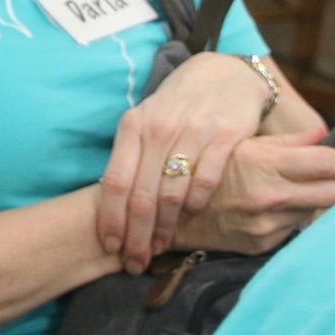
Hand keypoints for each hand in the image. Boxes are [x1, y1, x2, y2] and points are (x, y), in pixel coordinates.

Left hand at [97, 53, 272, 272]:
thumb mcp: (146, 124)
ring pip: (171, 193)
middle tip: (136, 261)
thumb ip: (134, 159)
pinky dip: (197, 205)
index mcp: (132, 126)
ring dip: (165, 227)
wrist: (223, 73)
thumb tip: (117, 209)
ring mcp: (190, 132)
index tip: (111, 247)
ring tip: (161, 247)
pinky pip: (205, 181)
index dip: (111, 220)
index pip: (115, 182)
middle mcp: (157, 129)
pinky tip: (193, 218)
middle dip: (136, 235)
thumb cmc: (178, 106)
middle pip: (141, 196)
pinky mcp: (223, 135)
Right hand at [171, 129, 334, 254]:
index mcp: (268, 165)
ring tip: (279, 190)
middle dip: (325, 182)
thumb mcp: (239, 142)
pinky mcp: (259, 244)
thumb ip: (285, 142)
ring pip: (313, 212)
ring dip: (304, 202)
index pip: (331, 166)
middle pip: (332, 193)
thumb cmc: (201, 163)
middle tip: (312, 175)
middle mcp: (271, 197)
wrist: (162, 207)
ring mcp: (266, 224)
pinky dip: (284, 218)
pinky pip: (290, 229)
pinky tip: (262, 208)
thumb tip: (322, 134)